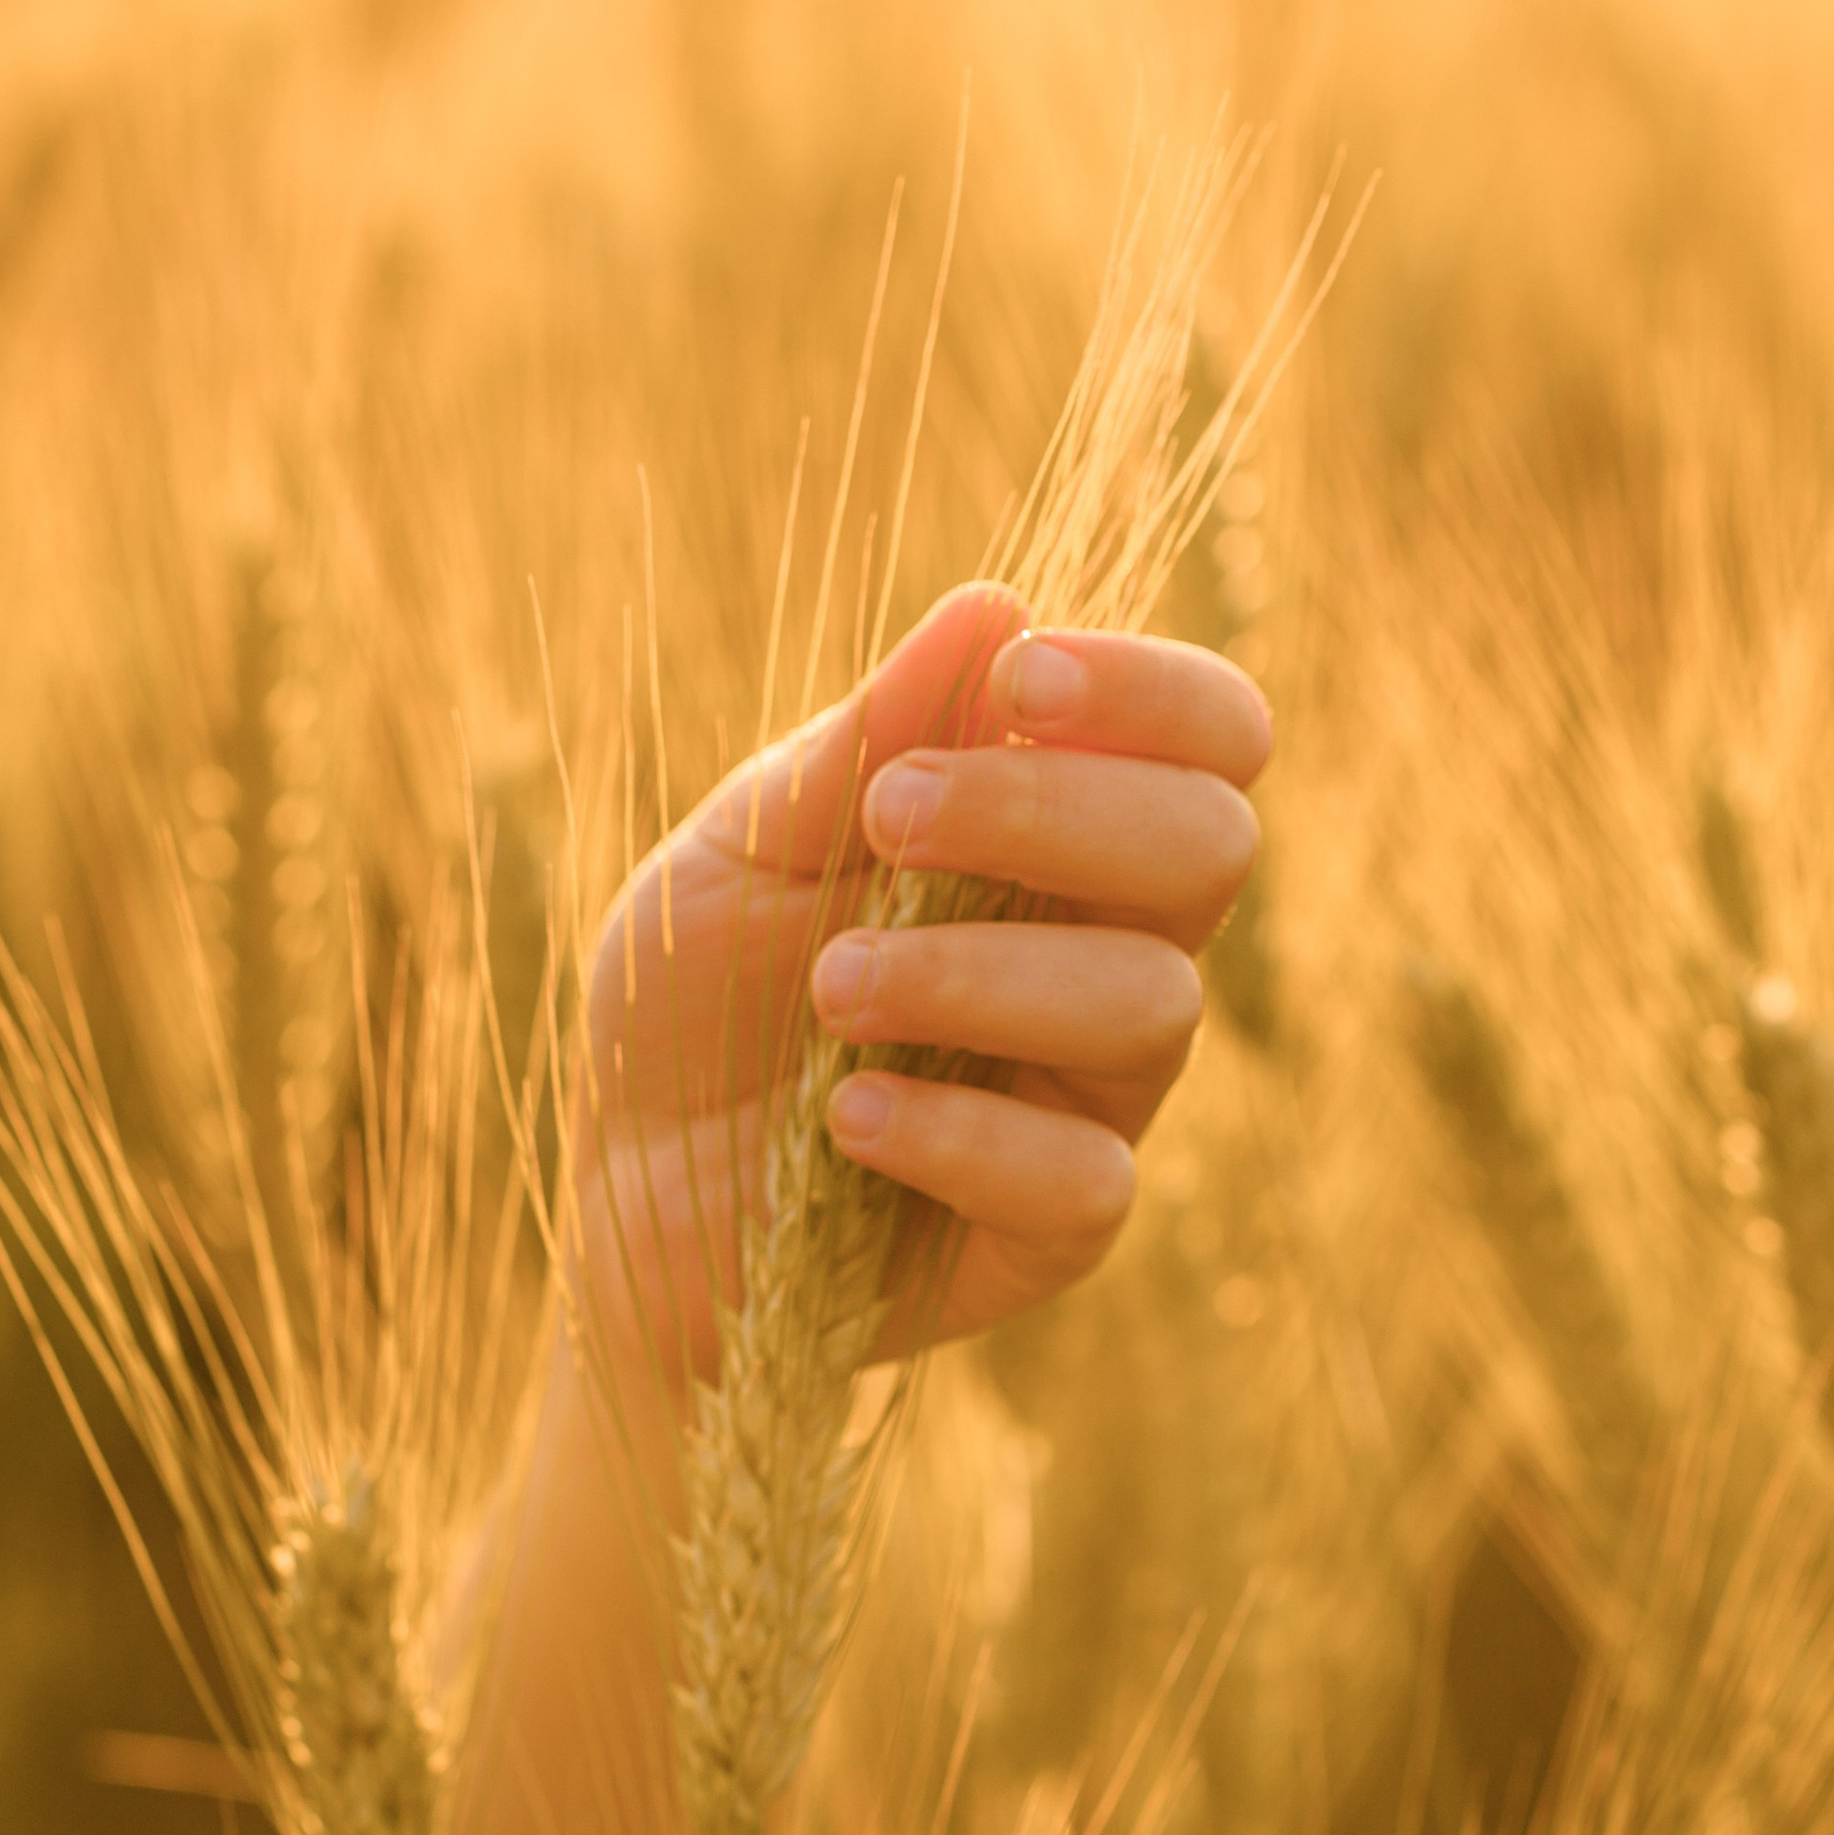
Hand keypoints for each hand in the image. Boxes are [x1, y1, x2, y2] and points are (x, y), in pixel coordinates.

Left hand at [582, 582, 1270, 1372]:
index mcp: (1065, 837)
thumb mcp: (747, 848)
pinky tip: (847, 1115)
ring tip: (829, 987)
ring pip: (1154, 1004)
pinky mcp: (1053, 1230)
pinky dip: (960, 1135)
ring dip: (979, 972)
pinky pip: (1085, 1178)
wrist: (622, 1186)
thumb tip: (991, 605)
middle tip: (891, 818)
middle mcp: (1113, 952)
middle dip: (1054, 811)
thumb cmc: (701, 992)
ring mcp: (1096, 1095)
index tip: (1021, 679)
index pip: (1211, 740)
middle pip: (1211, 849)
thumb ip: (866, 745)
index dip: (1153, 695)